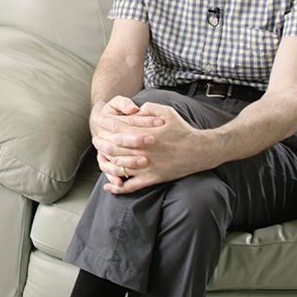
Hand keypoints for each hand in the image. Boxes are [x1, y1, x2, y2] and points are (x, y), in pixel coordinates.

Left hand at [94, 102, 217, 193]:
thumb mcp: (167, 112)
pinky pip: (131, 186)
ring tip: (99, 157)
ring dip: (105, 162)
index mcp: (145, 134)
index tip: (98, 119)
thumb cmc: (182, 129)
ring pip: (118, 167)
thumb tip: (133, 111)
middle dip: (101, 142)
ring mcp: (146, 167)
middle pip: (113, 148)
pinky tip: (108, 186)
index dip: (105, 122)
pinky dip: (118, 188)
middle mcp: (143, 151)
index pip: (118, 128)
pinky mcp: (152, 179)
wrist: (200, 150)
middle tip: (95, 139)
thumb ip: (148, 108)